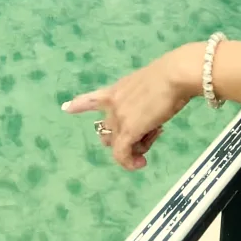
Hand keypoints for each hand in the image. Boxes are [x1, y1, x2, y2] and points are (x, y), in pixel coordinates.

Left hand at [62, 43, 201, 170]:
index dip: (78, 104)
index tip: (66, 108)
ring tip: (154, 138)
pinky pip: (122, 153)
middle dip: (126, 138)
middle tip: (150, 133)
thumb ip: (141, 103)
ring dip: (135, 147)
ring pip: (119, 144)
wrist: (174, 76)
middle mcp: (112, 104)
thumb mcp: (149, 88)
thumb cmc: (170, 77)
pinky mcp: (127, 130)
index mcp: (117, 90)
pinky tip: (140, 164)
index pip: (91, 98)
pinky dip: (129, 162)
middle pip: (110, 132)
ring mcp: (118, 117)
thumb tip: (150, 123)